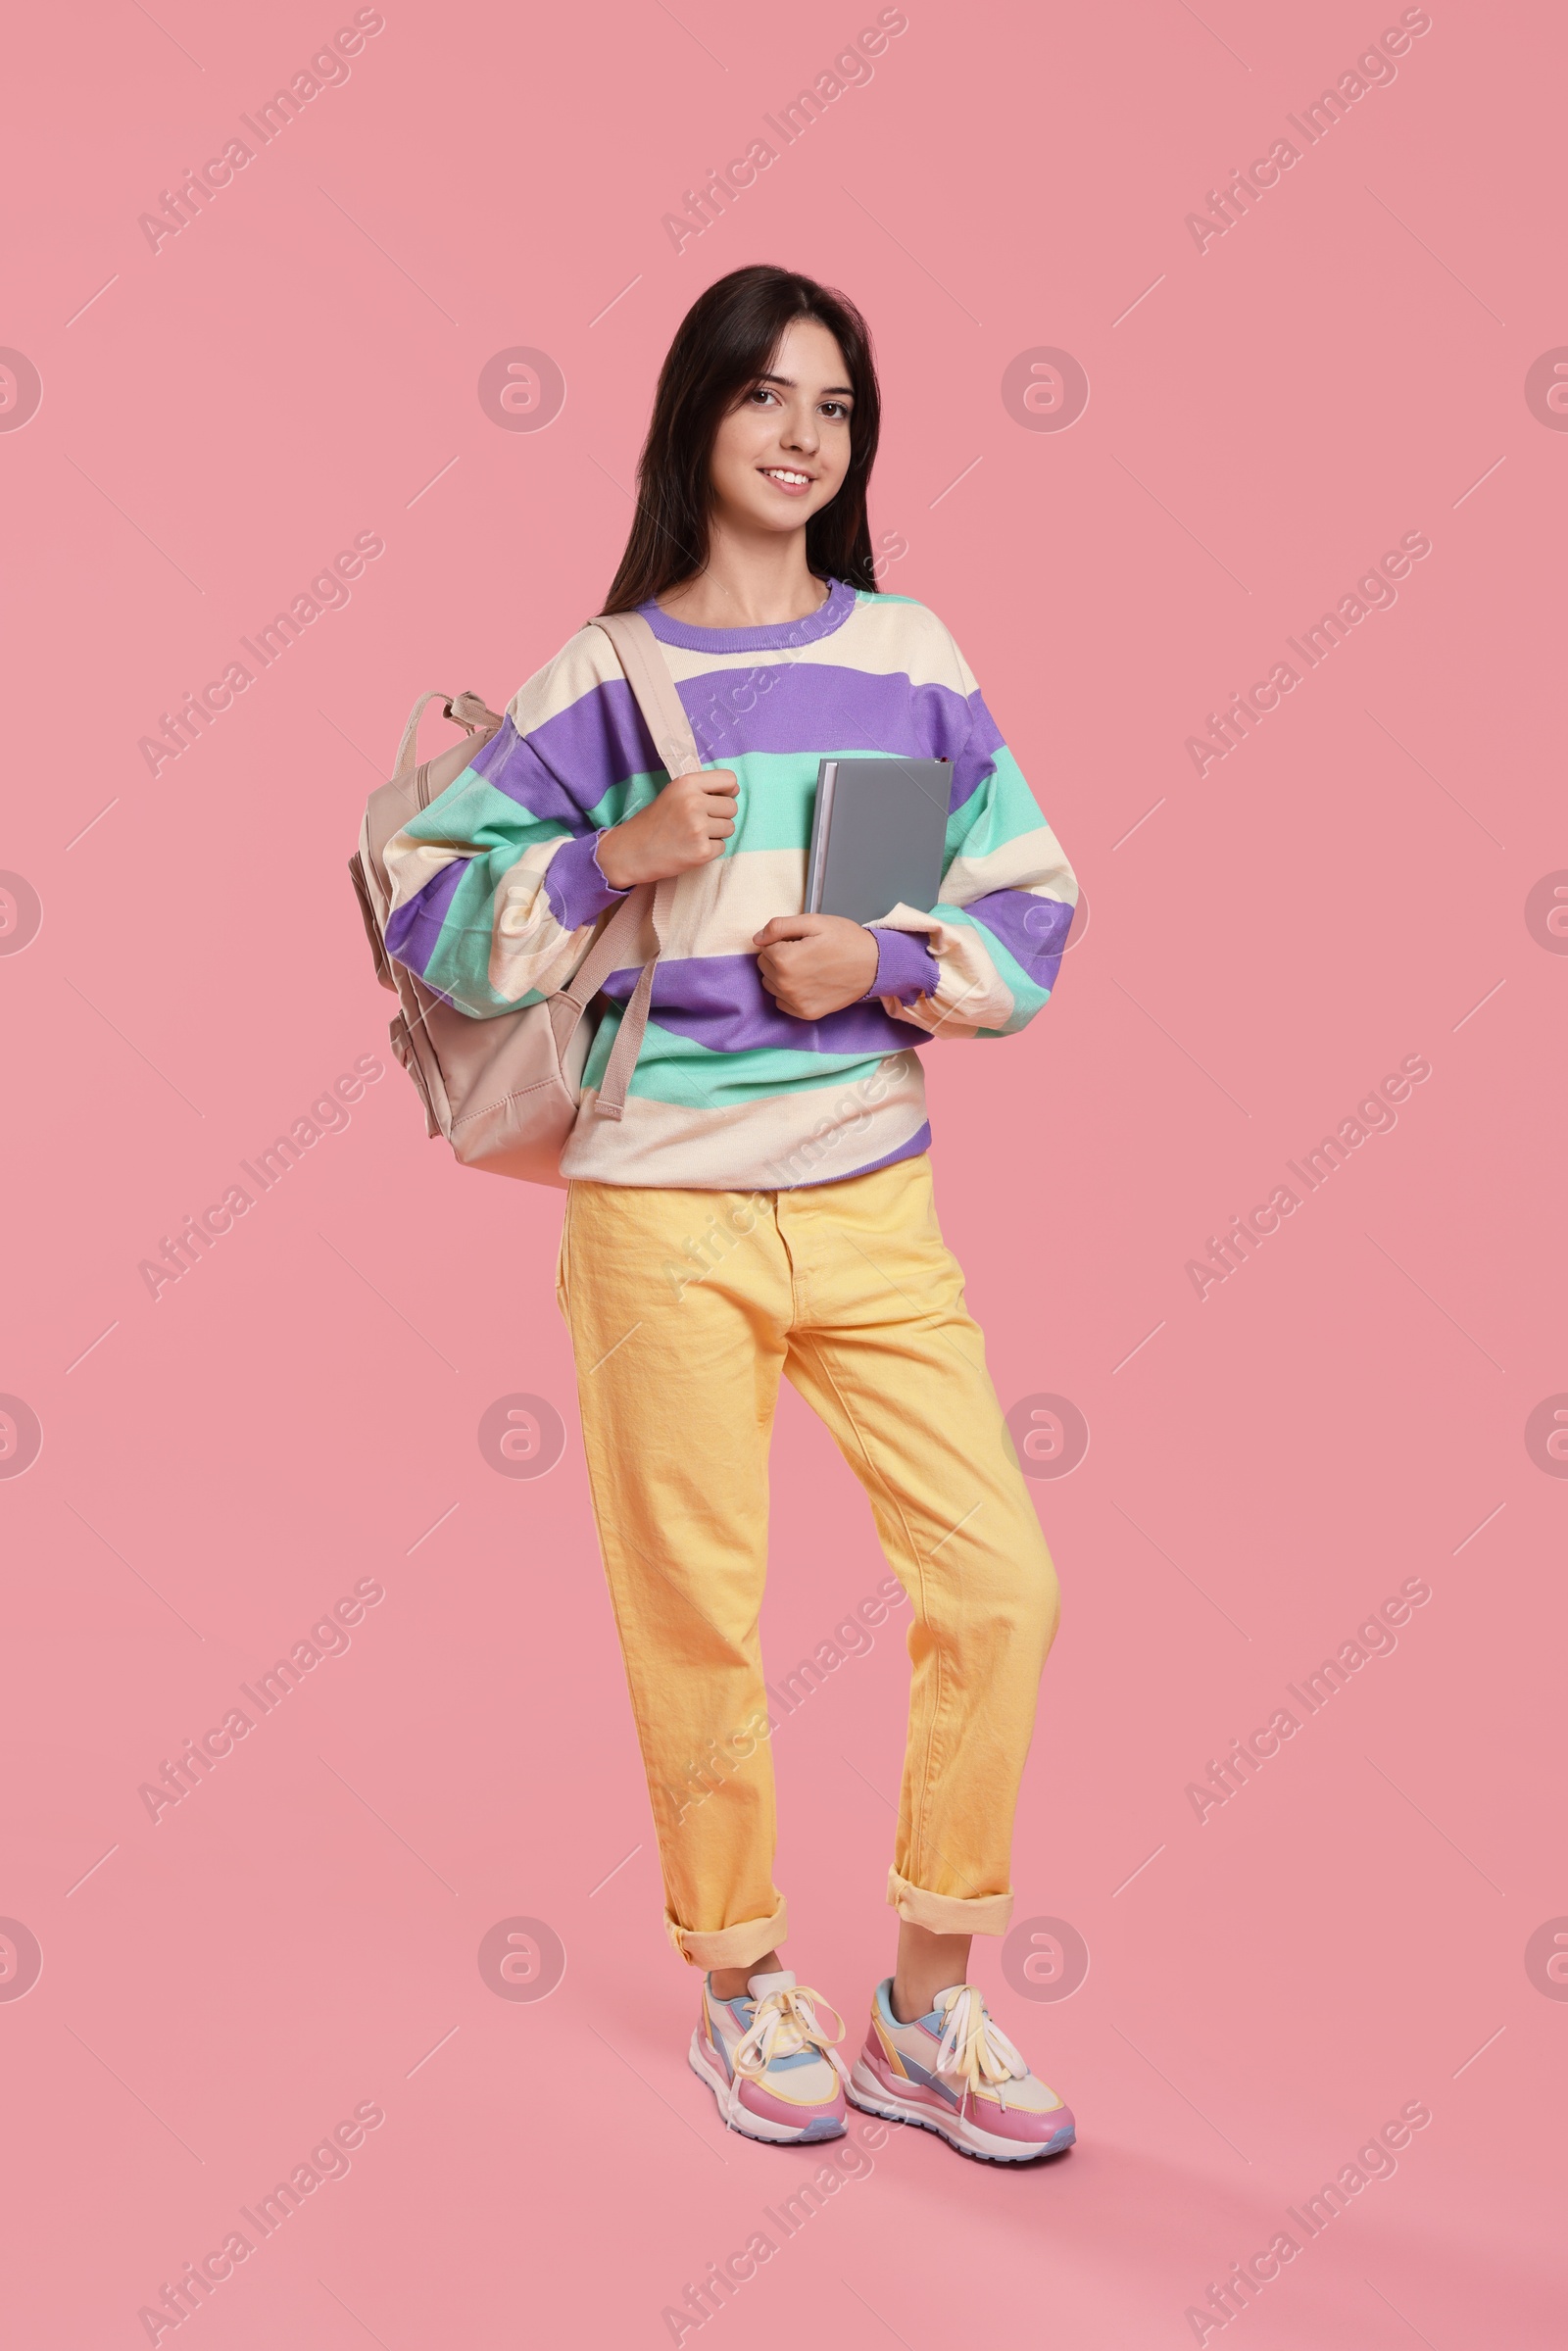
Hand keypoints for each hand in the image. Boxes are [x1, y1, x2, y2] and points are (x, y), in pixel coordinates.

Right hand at [597, 769, 737, 887]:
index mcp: (686, 783)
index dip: (726, 791)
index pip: (729, 779)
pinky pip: (722, 847)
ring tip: (693, 835)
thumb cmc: (654, 822)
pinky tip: (690, 848)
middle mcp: (693, 802)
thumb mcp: (673, 794)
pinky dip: (710, 850)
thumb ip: (702, 789)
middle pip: (732, 806)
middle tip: (696, 823)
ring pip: (730, 827)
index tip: (715, 799)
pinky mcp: (701, 851)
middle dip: (719, 816)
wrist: (631, 852)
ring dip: (716, 833)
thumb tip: (736, 790)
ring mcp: (698, 828)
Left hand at [753, 913, 878, 1019]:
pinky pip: (782, 1002)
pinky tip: (808, 983)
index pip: (764, 946)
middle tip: (805, 952)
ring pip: (771, 984)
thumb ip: (780, 926)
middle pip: (764, 966)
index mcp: (784, 959)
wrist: (875, 965)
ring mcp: (796, 1002)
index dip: (782, 940)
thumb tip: (757, 938)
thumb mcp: (814, 922)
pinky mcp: (806, 1013)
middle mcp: (786, 984)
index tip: (801, 940)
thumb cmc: (846, 940)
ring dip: (781, 975)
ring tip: (807, 967)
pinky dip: (789, 993)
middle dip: (779, 956)